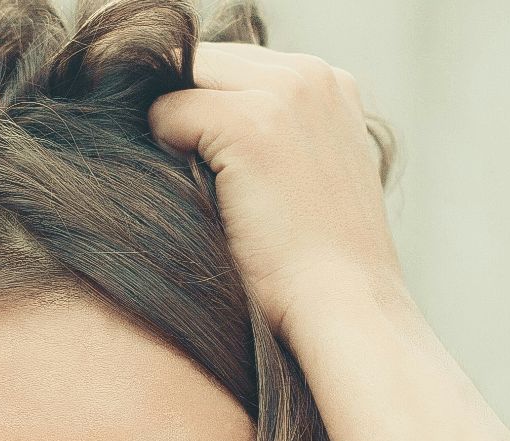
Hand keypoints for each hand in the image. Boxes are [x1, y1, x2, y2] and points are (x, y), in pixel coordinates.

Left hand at [148, 42, 401, 346]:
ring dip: (175, 131)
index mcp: (331, 82)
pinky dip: (166, 151)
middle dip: (184, 109)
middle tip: (190, 176)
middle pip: (204, 62)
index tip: (204, 160)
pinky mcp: (250, 124)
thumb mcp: (311, 175)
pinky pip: (167, 112)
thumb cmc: (318, 263)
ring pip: (183, 81)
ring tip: (200, 189)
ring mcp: (283, 93)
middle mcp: (311, 74)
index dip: (205, 108)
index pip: (233, 64)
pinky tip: (200, 197)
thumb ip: (273, 133)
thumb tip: (188, 118)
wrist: (344, 308)